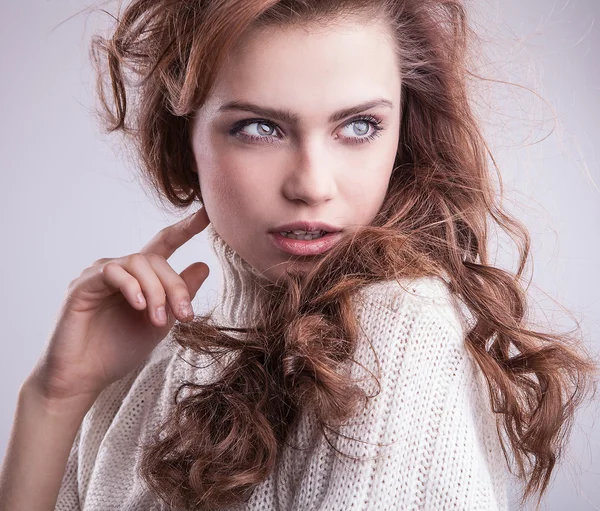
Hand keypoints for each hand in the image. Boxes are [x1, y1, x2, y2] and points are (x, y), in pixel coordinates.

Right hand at [28, 207, 210, 404]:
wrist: (83, 378)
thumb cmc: (118, 350)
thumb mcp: (161, 322)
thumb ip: (179, 295)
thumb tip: (204, 265)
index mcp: (140, 277)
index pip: (164, 244)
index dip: (185, 229)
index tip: (207, 214)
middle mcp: (120, 270)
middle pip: (156, 259)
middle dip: (176, 285)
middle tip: (186, 315)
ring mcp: (100, 274)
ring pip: (138, 262)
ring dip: (156, 290)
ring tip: (159, 320)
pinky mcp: (83, 285)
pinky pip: (112, 272)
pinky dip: (131, 287)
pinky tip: (139, 306)